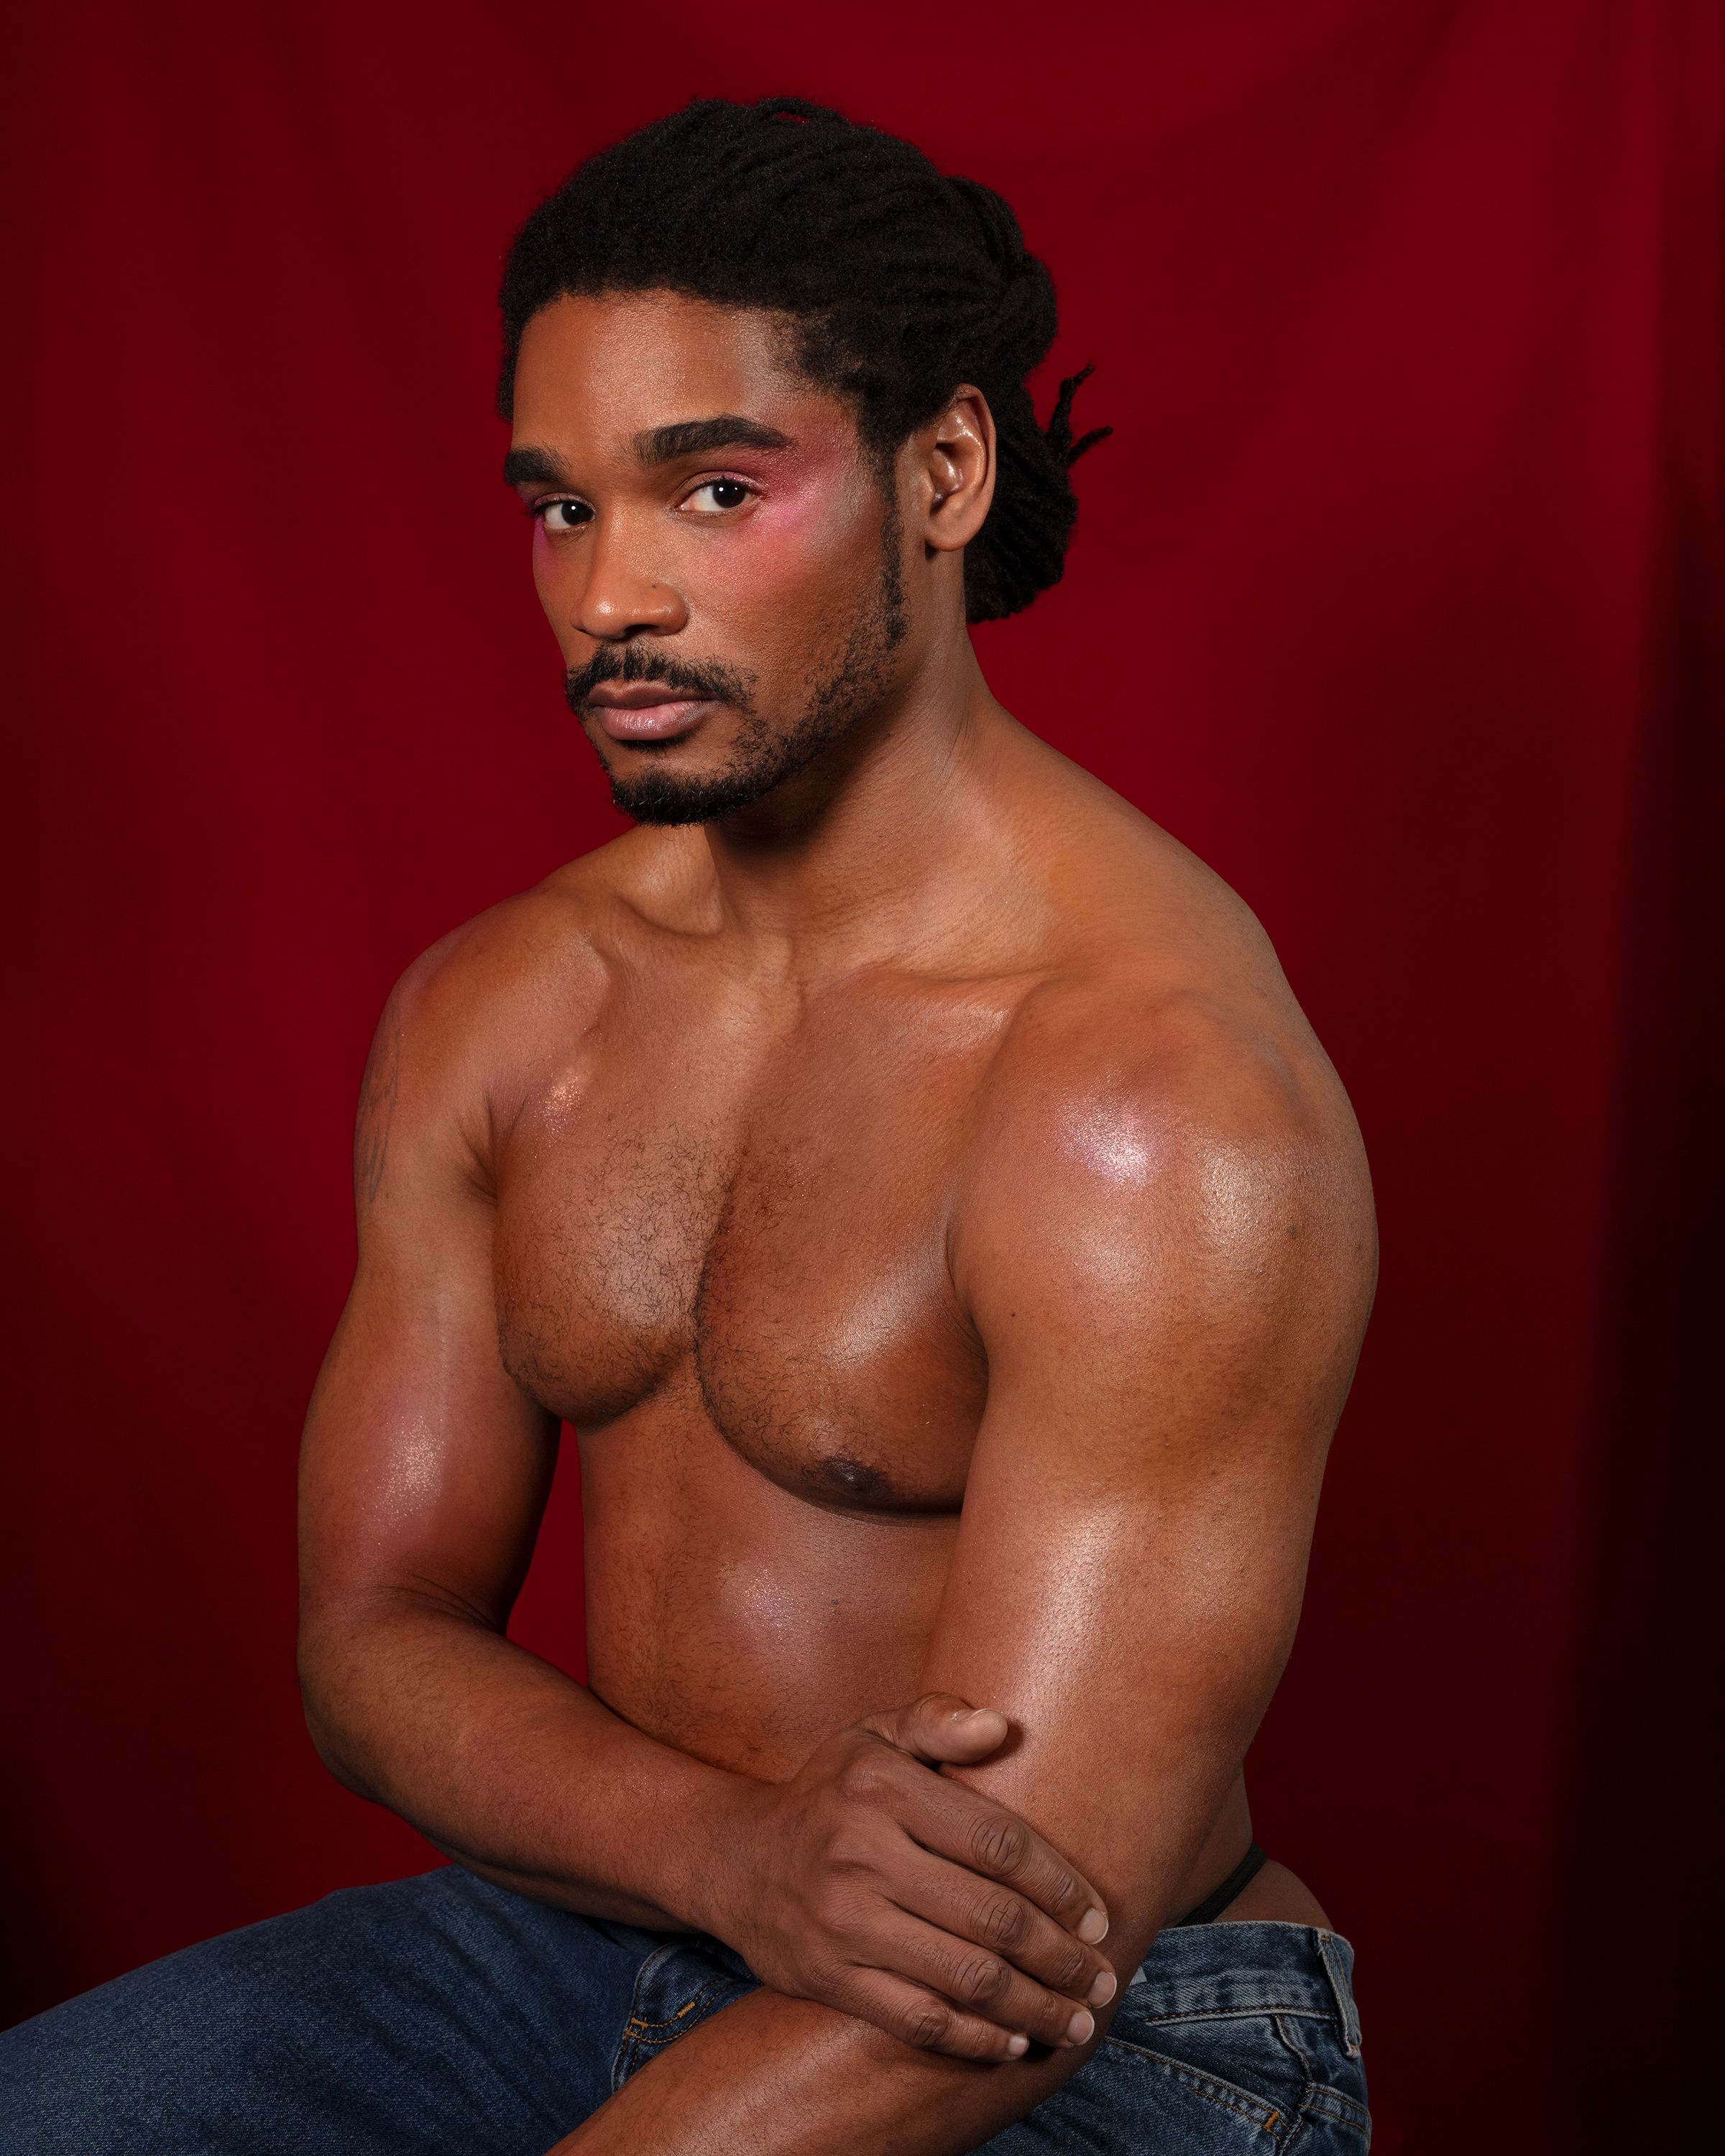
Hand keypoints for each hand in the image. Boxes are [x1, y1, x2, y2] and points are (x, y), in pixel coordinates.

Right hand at [704, 1693, 1115, 2060]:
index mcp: (880, 1785)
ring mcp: (841, 1920)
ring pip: (964, 1977)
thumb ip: (936, 1720)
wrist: (737, 1860)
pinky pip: (918, 2019)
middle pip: (991, 1917)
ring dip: (1035, 2006)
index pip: (997, 1841)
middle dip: (1062, 1957)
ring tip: (1077, 2022)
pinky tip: (1013, 2039)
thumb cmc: (830, 1793)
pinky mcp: (828, 1977)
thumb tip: (1002, 1727)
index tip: (1098, 1917)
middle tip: (1103, 1979)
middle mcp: (859, 1851)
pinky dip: (975, 2037)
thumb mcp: (873, 1736)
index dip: (1060, 1884)